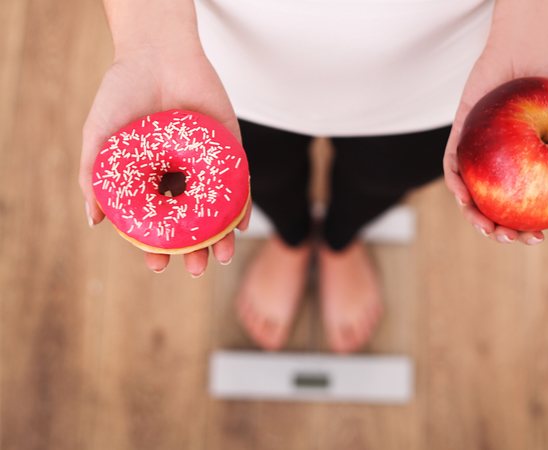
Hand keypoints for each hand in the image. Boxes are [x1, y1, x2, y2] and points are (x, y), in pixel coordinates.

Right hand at [79, 42, 251, 275]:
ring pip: (216, 210)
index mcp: (150, 179)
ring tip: (219, 257)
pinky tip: (239, 226)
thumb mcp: (100, 136)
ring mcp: (206, 165)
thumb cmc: (122, 93)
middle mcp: (179, 177)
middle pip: (190, 222)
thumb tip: (94, 221)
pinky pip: (239, 183)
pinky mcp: (230, 150)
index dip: (157, 246)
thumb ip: (94, 176)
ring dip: (220, 236)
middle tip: (195, 269)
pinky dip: (241, 205)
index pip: (156, 222)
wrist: (157, 54)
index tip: (157, 265)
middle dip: (193, 250)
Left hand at [443, 46, 547, 244]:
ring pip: (468, 195)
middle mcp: (498, 167)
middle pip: (491, 209)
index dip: (525, 229)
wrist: (528, 52)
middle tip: (508, 237)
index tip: (537, 238)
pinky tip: (463, 194)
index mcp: (522, 170)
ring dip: (472, 215)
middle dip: (496, 231)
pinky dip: (455, 182)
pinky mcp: (458, 137)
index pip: (520, 209)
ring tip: (486, 227)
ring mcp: (476, 154)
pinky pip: (452, 165)